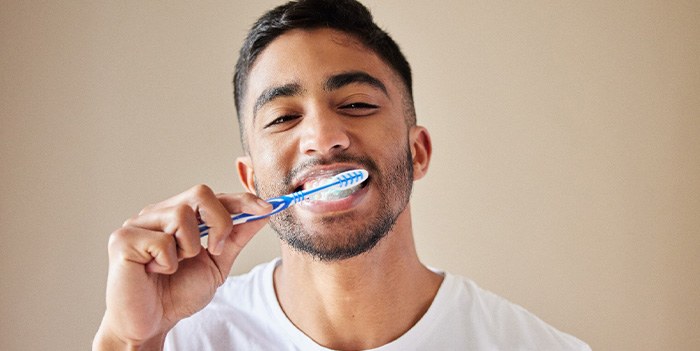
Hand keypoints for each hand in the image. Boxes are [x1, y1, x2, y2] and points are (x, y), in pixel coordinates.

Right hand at [93, 185, 270, 349]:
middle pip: (200, 193)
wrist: (150, 324)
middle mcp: (157, 214)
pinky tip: (156, 272)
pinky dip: (168, 262)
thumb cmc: (177, 294)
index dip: (242, 200)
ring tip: (175, 266)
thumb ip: (235, 237)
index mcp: (177, 216)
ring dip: (189, 248)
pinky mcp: (122, 239)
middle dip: (220, 222)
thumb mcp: (216, 263)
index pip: (213, 197)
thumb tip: (262, 213)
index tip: (267, 209)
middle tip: (215, 250)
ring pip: (182, 214)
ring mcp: (137, 224)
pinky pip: (162, 240)